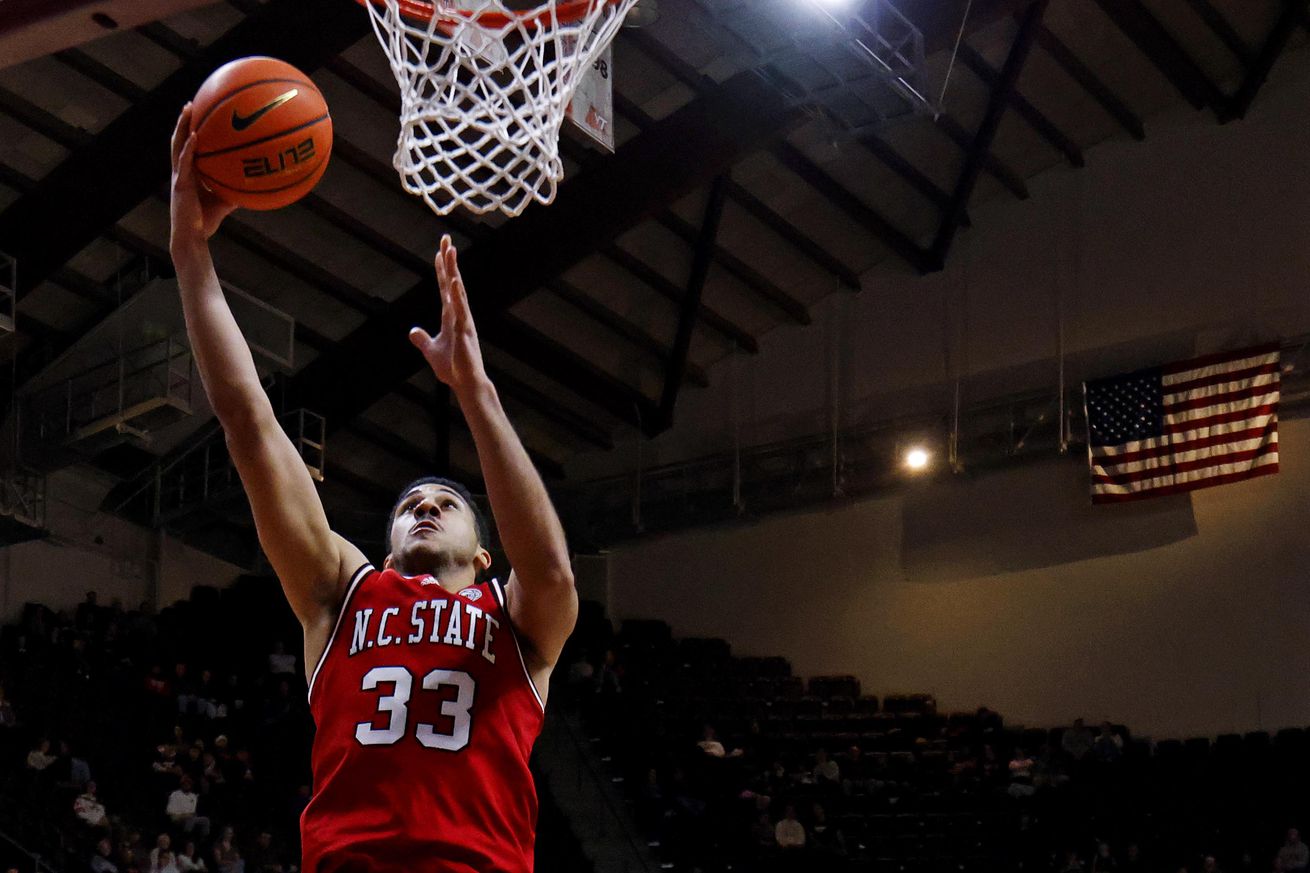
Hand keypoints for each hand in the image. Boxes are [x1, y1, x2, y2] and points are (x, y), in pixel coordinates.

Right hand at [169, 102, 235, 252]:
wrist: (192, 238)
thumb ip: (236, 191)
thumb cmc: (206, 223)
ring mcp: (178, 178)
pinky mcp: (180, 186)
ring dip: (182, 127)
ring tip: (188, 109)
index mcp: (188, 175)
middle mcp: (180, 173)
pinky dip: (189, 149)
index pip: (186, 149)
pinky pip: (184, 163)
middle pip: (179, 141)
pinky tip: (196, 136)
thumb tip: (256, 184)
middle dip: (183, 122)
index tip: (196, 114)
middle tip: (190, 104)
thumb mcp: (225, 203)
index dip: (189, 132)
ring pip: (177, 146)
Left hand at [410, 235, 488, 395]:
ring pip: (457, 290)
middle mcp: (458, 314)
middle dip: (449, 260)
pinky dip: (456, 295)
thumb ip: (423, 339)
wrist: (465, 383)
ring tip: (450, 251)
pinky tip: (453, 281)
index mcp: (450, 316)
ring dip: (453, 270)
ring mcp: (462, 320)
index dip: (441, 269)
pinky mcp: (463, 331)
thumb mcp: (431, 350)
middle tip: (446, 239)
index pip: (444, 287)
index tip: (440, 250)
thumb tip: (412, 331)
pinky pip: (460, 309)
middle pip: (452, 282)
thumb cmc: (452, 368)